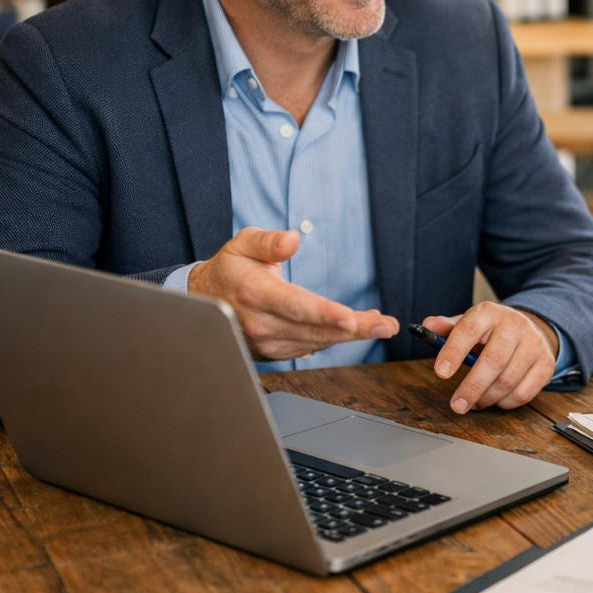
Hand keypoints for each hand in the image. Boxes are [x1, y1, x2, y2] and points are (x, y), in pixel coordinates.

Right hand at [187, 227, 397, 359]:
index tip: (350, 318)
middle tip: (387, 326)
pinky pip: (312, 346)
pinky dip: (336, 337)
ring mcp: (267, 343)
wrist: (205, 302)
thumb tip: (293, 239)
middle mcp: (261, 324)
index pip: (294, 306)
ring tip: (381, 324)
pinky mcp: (275, 353)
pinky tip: (356, 326)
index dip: (324, 313)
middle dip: (355, 329)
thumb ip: (268, 241)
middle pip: (314, 329)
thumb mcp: (242, 244)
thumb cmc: (230, 269)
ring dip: (351, 335)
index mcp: (254, 294)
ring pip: (317, 342)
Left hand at [423, 302, 558, 411]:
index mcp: (489, 313)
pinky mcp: (546, 364)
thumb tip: (426, 326)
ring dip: (488, 397)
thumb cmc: (491, 332)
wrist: (529, 329)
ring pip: (509, 380)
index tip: (440, 373)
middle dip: (472, 387)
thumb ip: (446, 327)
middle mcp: (515, 325)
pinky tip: (496, 399)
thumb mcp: (468, 324)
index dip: (453, 352)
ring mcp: (534, 344)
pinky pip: (524, 392)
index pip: (468, 331)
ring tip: (475, 402)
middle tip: (457, 405)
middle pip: (494, 360)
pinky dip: (506, 402)